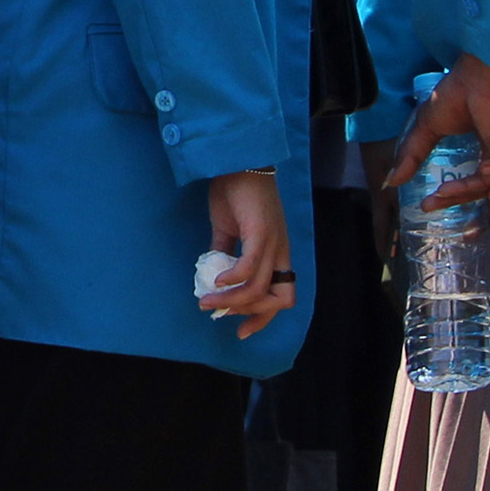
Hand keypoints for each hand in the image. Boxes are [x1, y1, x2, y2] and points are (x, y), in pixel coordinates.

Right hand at [199, 169, 295, 334]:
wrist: (237, 160)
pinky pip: (249, 267)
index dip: (263, 317)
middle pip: (279, 300)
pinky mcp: (260, 232)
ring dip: (231, 301)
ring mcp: (273, 242)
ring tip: (207, 300)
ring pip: (259, 289)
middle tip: (221, 315)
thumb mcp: (229, 229)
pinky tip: (215, 281)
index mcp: (278, 252)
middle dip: (250, 315)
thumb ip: (224, 252)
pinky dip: (232, 279)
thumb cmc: (235, 191)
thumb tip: (212, 274)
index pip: (282, 296)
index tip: (240, 330)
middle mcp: (281, 251)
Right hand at [390, 51, 489, 209]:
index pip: (476, 187)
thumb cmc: (456, 95)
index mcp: (482, 154)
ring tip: (438, 195)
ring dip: (459, 195)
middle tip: (429, 205)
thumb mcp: (427, 128)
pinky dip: (471, 184)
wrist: (475, 77)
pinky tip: (453, 182)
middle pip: (479, 194)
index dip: (459, 203)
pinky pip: (489, 179)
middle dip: (452, 202)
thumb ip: (411, 155)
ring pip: (483, 190)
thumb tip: (390, 182)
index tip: (433, 209)